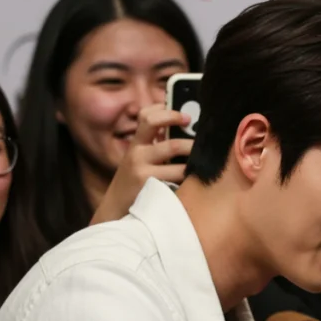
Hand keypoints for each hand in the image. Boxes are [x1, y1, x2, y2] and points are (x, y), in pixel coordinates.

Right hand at [95, 105, 193, 223]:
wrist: (116, 208)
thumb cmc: (135, 182)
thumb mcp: (139, 160)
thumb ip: (154, 145)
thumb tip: (183, 129)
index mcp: (137, 144)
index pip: (146, 116)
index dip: (166, 112)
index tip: (186, 117)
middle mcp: (137, 153)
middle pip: (162, 132)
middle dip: (187, 135)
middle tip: (203, 141)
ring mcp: (142, 169)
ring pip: (173, 151)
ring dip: (193, 156)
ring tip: (204, 160)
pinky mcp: (149, 185)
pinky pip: (176, 177)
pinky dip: (188, 176)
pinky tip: (197, 178)